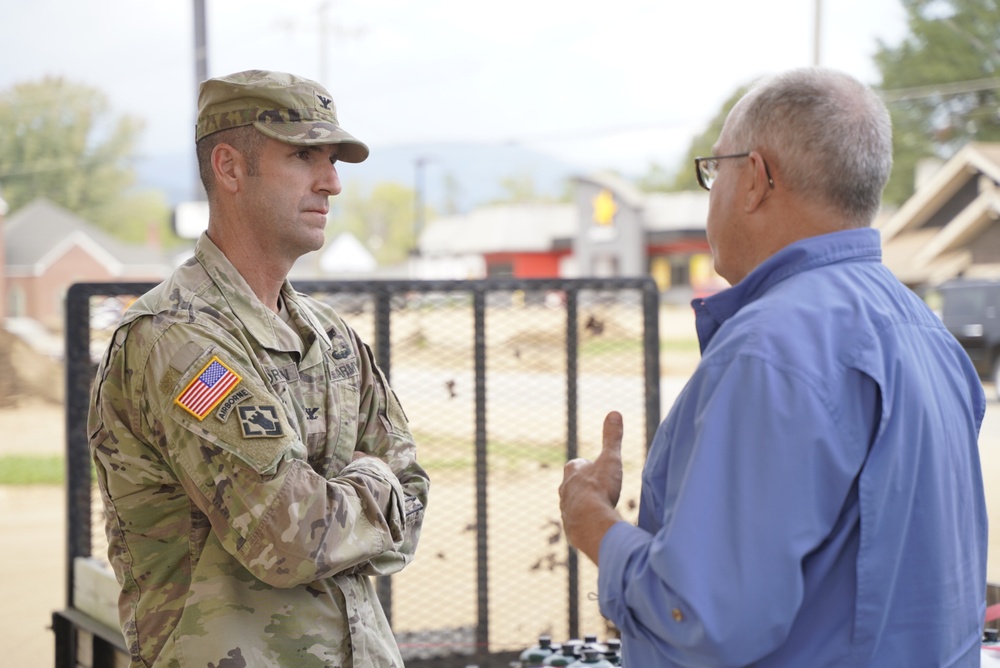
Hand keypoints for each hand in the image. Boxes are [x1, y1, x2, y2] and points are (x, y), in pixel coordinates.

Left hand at [558, 411, 624, 564]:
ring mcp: (565, 510)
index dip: (586, 465)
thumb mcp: (610, 459)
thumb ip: (612, 438)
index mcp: (572, 472)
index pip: (576, 464)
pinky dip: (586, 523)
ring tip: (598, 509)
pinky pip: (577, 523)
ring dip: (584, 505)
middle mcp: (564, 490)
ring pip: (573, 504)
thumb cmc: (599, 489)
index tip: (595, 467)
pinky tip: (596, 525)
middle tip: (598, 488)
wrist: (590, 523)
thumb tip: (614, 412)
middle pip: (572, 484)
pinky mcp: (570, 528)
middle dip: (583, 485)